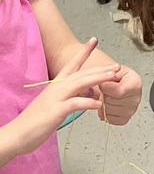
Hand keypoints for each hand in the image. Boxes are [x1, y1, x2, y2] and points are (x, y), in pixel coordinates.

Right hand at [10, 38, 118, 157]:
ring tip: (113, 78)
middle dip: (100, 69)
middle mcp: (57, 88)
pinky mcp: (55, 111)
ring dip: (97, 79)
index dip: (83, 52)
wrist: (18, 133)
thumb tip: (89, 92)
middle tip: (116, 66)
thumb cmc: (37, 120)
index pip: (72, 64)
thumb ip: (72, 96)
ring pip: (80, 84)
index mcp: (56, 85)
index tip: (94, 40)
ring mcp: (56, 98)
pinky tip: (99, 104)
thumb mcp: (56, 104)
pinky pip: (74, 104)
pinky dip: (87, 103)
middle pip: (81, 73)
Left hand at [98, 65, 142, 124]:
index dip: (106, 87)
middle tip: (107, 89)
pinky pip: (108, 119)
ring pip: (107, 111)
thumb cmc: (118, 76)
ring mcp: (131, 111)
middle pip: (110, 102)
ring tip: (108, 96)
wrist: (120, 82)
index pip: (118, 92)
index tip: (104, 83)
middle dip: (103, 95)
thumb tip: (103, 82)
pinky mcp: (124, 119)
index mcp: (135, 84)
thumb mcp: (114, 69)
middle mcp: (136, 99)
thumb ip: (108, 74)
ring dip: (103, 103)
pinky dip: (104, 112)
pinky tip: (109, 104)